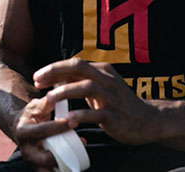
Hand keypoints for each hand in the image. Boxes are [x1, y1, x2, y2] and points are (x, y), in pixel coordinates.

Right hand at [13, 95, 77, 171]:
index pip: (41, 131)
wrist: (21, 129)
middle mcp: (26, 150)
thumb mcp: (35, 106)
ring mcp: (33, 162)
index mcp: (23, 132)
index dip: (57, 128)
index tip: (72, 122)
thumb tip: (55, 96)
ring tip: (79, 156)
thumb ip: (45, 103)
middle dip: (62, 153)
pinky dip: (64, 171)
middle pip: (44, 158)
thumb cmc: (31, 116)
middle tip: (80, 142)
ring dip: (65, 166)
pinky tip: (75, 165)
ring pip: (48, 170)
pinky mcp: (40, 168)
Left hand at [34, 58, 158, 144]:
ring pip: (88, 87)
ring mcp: (112, 97)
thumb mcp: (99, 87)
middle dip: (56, 72)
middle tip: (38, 82)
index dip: (53, 69)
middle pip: (79, 68)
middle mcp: (107, 80)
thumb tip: (55, 76)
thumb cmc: (117, 103)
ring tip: (49, 99)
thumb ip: (80, 80)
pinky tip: (69, 120)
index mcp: (102, 71)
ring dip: (66, 92)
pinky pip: (97, 113)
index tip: (37, 77)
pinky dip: (81, 115)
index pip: (74, 63)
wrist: (147, 121)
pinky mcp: (115, 115)